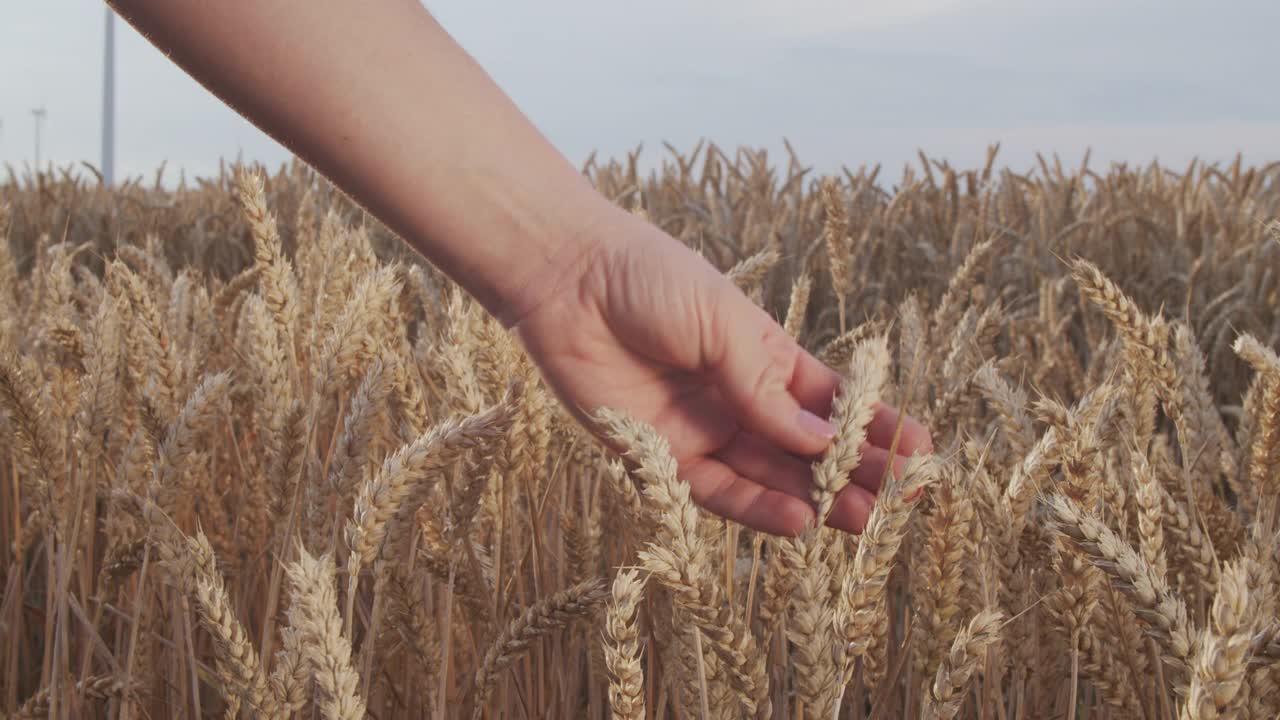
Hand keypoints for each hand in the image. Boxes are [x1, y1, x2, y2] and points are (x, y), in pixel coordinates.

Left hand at [512, 205, 931, 535]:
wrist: (569, 281)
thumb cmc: (650, 280)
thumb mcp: (723, 323)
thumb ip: (766, 386)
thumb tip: (821, 439)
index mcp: (766, 359)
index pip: (832, 403)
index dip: (876, 427)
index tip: (921, 450)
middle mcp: (740, 401)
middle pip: (807, 450)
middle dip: (855, 473)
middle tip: (901, 500)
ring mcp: (703, 431)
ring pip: (770, 478)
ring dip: (816, 500)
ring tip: (863, 520)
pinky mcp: (659, 457)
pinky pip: (716, 492)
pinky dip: (756, 508)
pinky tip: (798, 519)